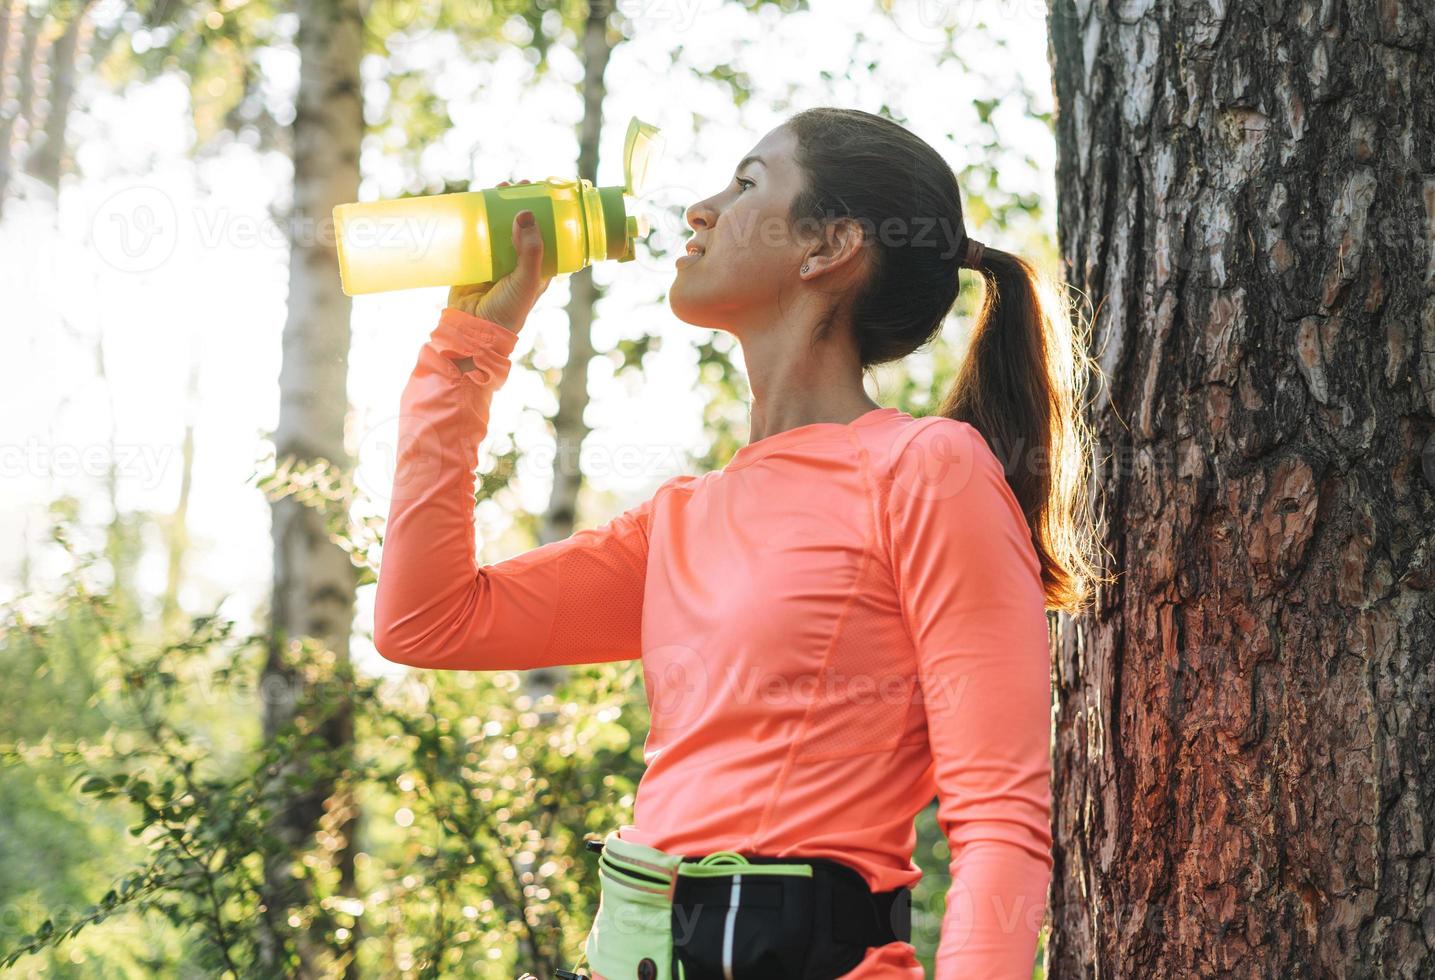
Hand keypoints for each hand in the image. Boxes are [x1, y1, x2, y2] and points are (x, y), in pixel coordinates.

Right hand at [447, 179, 553, 334]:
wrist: (474, 330)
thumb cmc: (508, 311)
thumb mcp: (527, 280)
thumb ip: (530, 250)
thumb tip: (527, 213)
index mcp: (538, 267)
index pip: (546, 234)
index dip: (545, 213)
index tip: (542, 193)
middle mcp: (518, 260)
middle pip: (522, 225)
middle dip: (520, 204)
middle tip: (517, 186)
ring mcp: (496, 259)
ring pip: (499, 226)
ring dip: (499, 207)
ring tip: (497, 188)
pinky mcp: (475, 259)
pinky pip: (477, 234)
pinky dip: (477, 218)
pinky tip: (475, 203)